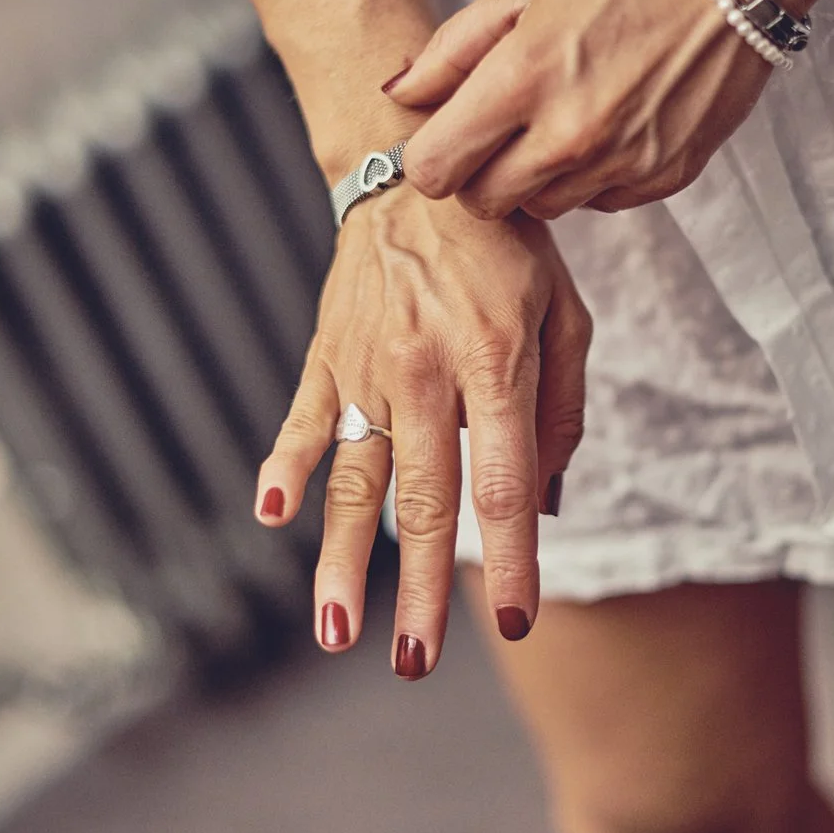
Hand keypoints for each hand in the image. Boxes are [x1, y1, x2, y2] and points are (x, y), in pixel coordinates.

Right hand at [253, 186, 589, 677]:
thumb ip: (563, 405)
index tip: (519, 620)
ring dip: (342, 557)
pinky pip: (303, 418)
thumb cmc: (508, 247)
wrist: (420, 168)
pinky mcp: (327, 354)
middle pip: (425, 500)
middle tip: (414, 664)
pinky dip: (284, 464)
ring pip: (355, 477)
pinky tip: (269, 513)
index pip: (506, 481)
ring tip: (336, 630)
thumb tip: (549, 499)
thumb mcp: (564, 311)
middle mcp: (427, 371)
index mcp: (496, 361)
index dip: (513, 556)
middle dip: (422, 590)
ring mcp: (368, 364)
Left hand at [384, 0, 833, 220]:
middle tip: (501, 130)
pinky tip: (609, 123)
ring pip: (543, 209)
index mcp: (521, 80)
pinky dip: (593, 176)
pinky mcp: (664, 177)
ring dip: (537, 177)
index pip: (434, 170)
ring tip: (561, 118)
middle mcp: (568, 135)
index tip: (445, 138)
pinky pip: (602, 202)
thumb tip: (400, 94)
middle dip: (479, 174)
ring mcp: (621, 163)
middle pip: (484, 204)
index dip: (430, 157)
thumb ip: (450, 48)